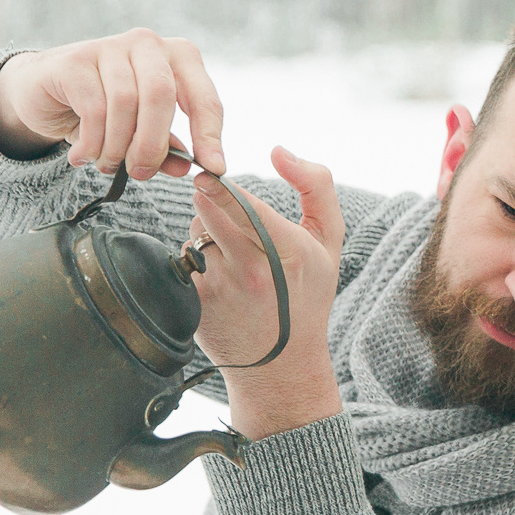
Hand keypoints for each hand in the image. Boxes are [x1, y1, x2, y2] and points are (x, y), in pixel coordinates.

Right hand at [0, 28, 226, 177]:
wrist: (44, 92)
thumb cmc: (104, 110)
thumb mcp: (140, 131)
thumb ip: (166, 147)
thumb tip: (185, 167)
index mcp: (177, 57)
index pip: (204, 97)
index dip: (210, 135)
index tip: (214, 169)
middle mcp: (147, 44)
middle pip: (161, 95)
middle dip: (153, 143)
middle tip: (141, 173)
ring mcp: (110, 46)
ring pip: (124, 103)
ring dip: (116, 147)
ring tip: (107, 165)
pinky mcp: (75, 60)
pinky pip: (93, 108)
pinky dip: (92, 143)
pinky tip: (83, 156)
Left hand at [189, 148, 344, 438]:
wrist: (282, 365)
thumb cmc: (307, 296)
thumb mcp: (329, 241)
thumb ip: (316, 185)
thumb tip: (279, 149)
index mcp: (287, 251)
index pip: (242, 202)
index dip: (220, 185)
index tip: (208, 174)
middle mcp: (252, 269)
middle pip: (207, 209)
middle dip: (208, 199)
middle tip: (214, 199)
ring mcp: (221, 288)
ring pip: (195, 233)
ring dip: (204, 230)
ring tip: (230, 249)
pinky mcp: (198, 302)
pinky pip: (186, 259)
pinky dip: (197, 258)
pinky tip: (219, 274)